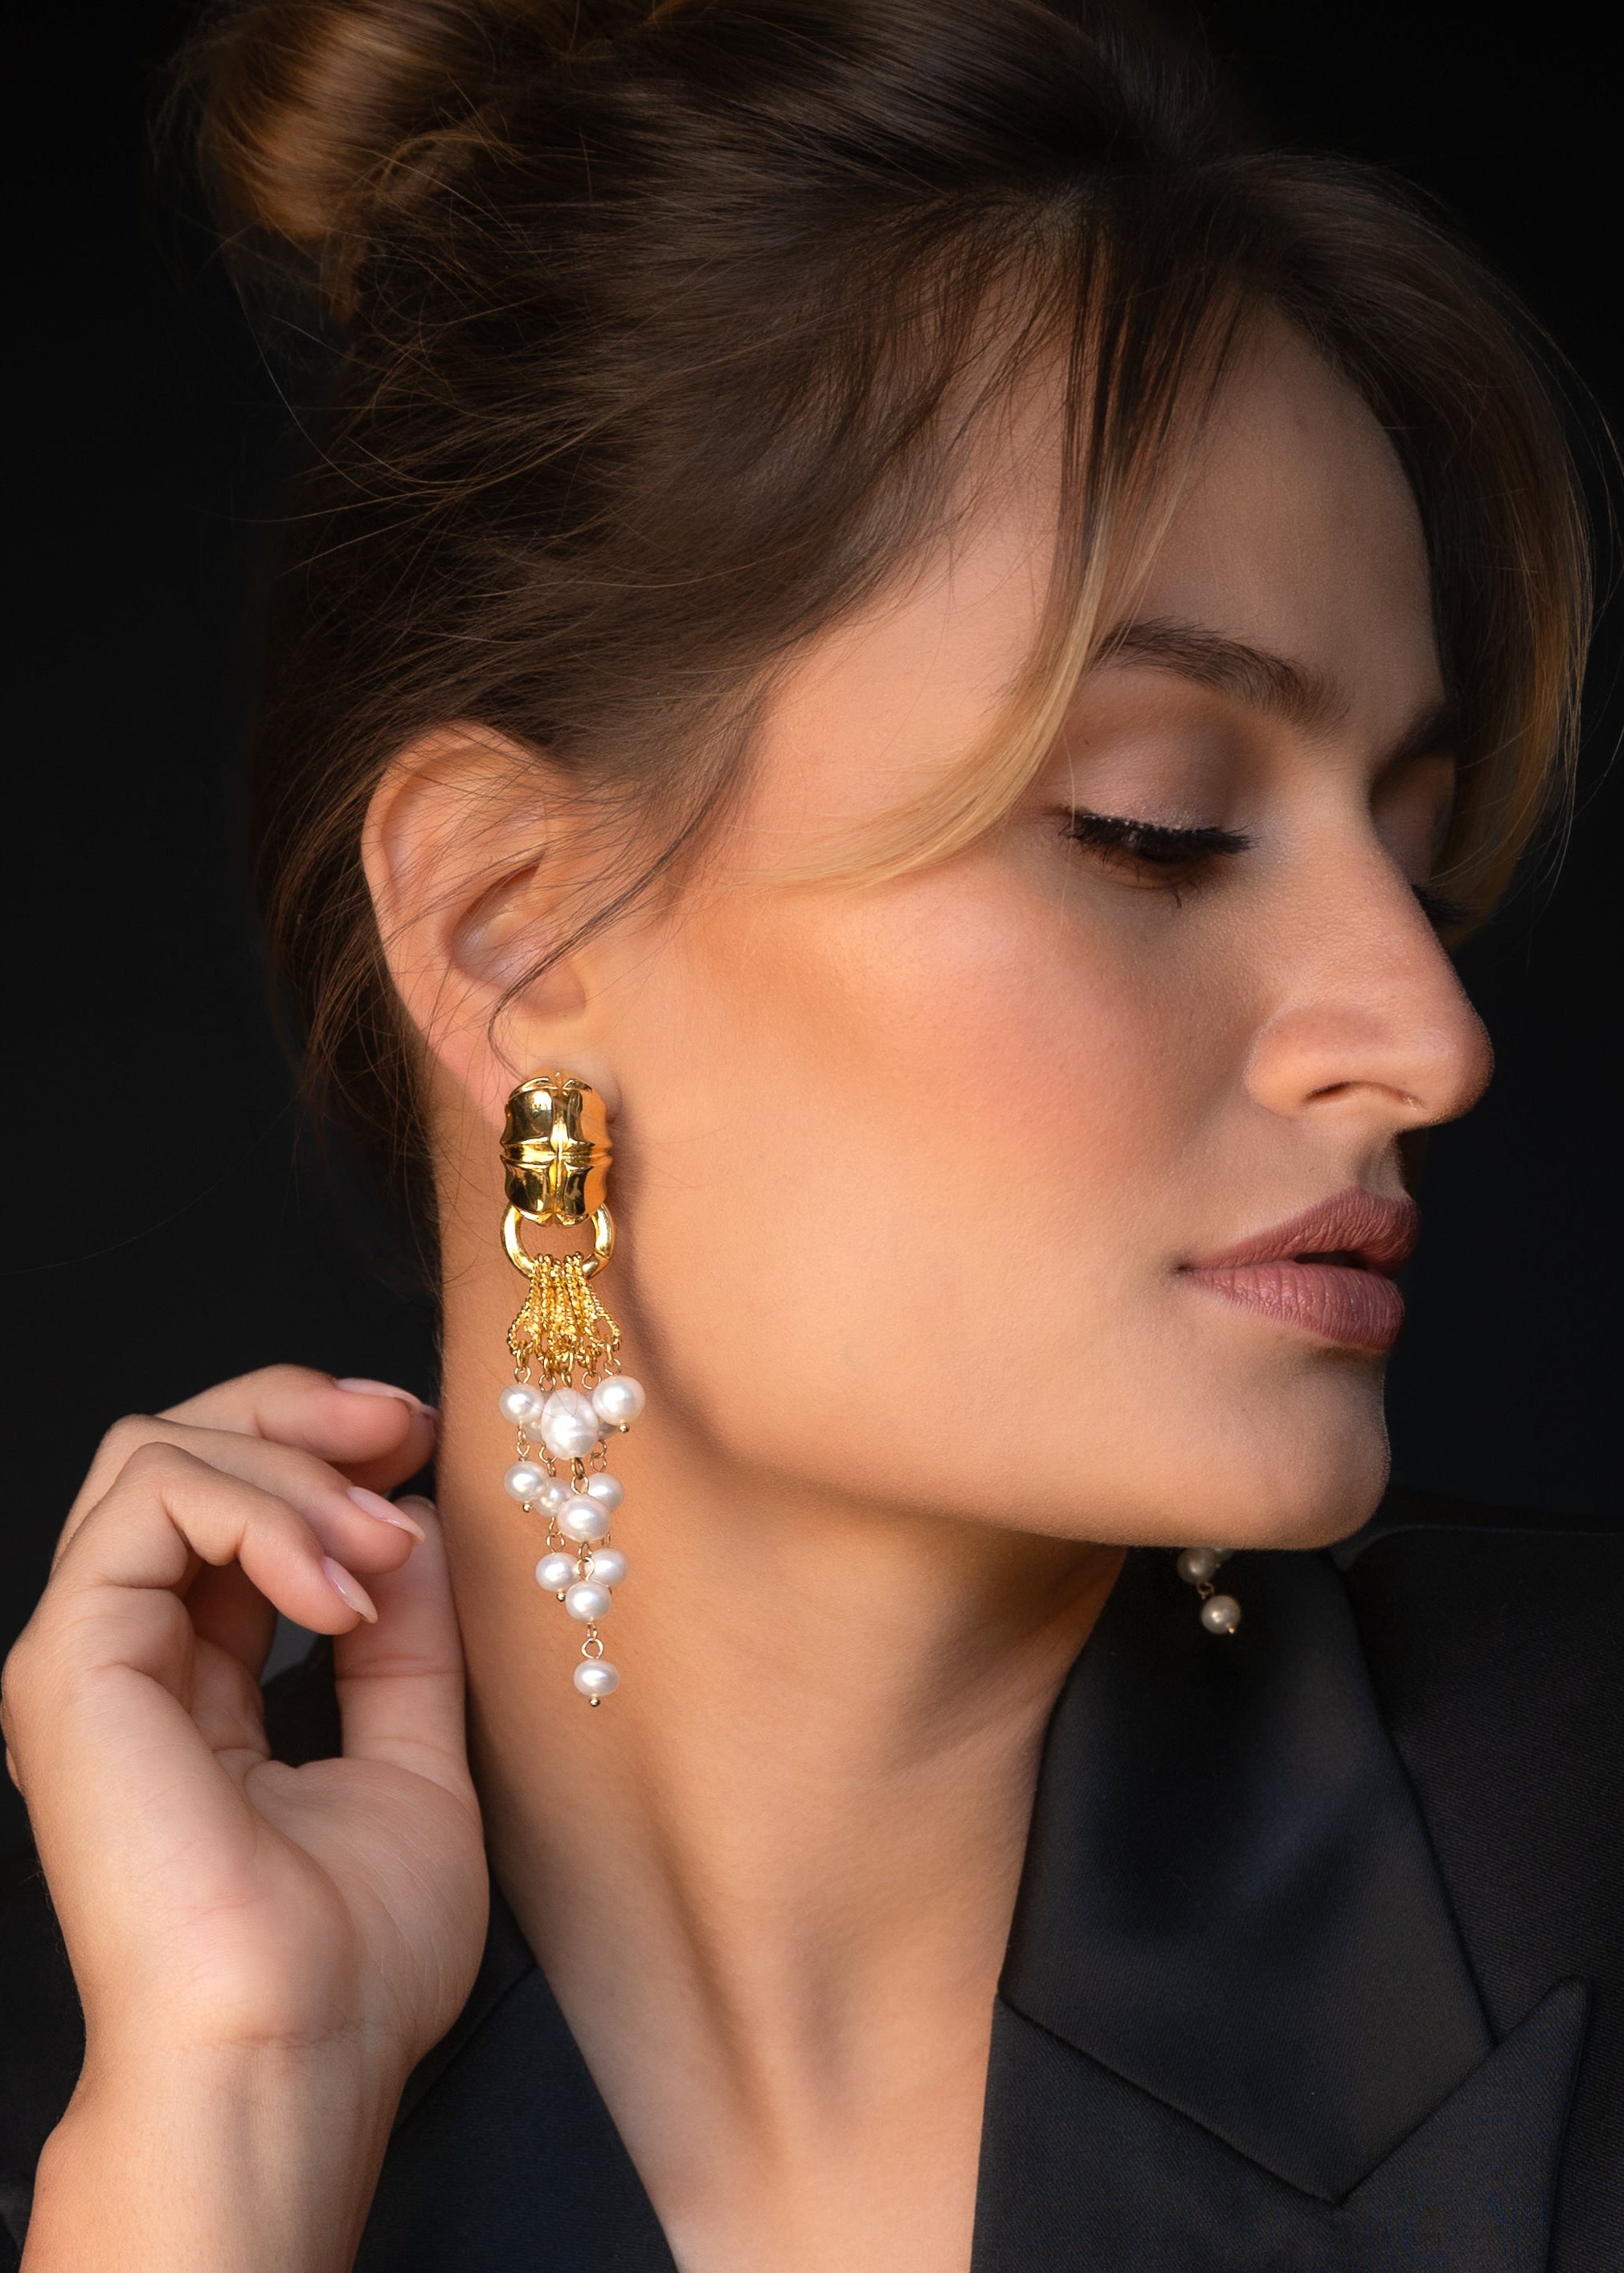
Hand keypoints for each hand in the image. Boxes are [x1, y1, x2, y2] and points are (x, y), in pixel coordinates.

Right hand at [3, 1367, 487, 2270]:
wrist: (292, 2055)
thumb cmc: (350, 1955)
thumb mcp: (414, 1752)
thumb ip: (408, 1632)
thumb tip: (415, 1514)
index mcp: (197, 1680)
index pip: (231, 1502)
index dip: (324, 1445)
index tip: (421, 1441)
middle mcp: (131, 1656)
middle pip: (179, 1446)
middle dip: (299, 1406)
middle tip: (400, 1425)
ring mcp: (90, 1654)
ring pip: (158, 1451)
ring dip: (295, 1464)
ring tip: (381, 1542)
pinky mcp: (71, 1659)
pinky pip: (153, 1501)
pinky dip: (264, 1509)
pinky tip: (340, 1590)